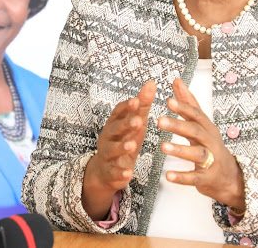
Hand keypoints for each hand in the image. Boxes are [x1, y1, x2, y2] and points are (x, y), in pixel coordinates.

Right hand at [82, 80, 156, 219]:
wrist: (105, 170)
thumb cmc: (123, 139)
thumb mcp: (134, 122)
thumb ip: (142, 105)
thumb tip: (151, 83)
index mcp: (115, 123)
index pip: (118, 112)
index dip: (127, 107)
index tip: (137, 100)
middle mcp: (108, 137)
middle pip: (115, 129)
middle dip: (125, 125)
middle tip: (138, 121)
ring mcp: (107, 155)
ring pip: (112, 150)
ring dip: (121, 147)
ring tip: (131, 146)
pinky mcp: (110, 172)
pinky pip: (114, 172)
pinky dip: (120, 173)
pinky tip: (128, 173)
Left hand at [157, 78, 245, 213]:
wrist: (230, 176)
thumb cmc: (211, 146)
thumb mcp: (202, 123)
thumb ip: (188, 103)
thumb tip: (176, 81)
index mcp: (207, 127)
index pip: (196, 114)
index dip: (183, 108)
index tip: (169, 101)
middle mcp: (210, 142)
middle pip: (195, 131)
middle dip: (178, 126)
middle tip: (160, 121)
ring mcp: (210, 160)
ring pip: (197, 154)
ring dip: (180, 150)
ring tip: (163, 147)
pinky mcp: (206, 178)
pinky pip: (194, 177)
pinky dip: (182, 177)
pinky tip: (168, 175)